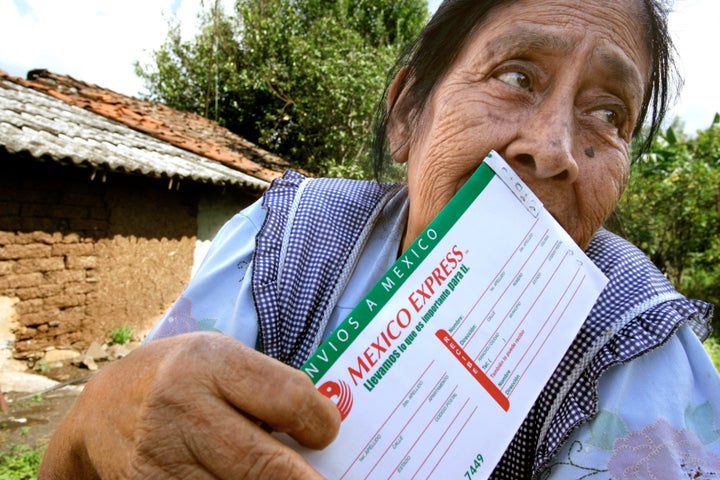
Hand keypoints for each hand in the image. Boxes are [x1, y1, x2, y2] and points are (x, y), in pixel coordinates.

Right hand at [38, 332, 339, 478]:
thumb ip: (266, 387)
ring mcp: (161, 459)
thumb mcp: (219, 359)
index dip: (319, 422)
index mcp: (208, 363)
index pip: (287, 398)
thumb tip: (323, 432)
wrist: (104, 412)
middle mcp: (181, 408)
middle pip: (263, 463)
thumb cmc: (180, 378)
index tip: (327, 433)